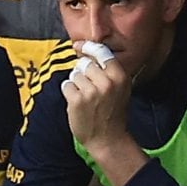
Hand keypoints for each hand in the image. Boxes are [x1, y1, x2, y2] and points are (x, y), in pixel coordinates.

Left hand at [60, 41, 133, 160]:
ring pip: (74, 75)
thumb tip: (89, 54)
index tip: (79, 45)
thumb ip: (109, 72)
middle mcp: (106, 82)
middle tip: (89, 89)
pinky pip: (66, 86)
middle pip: (85, 64)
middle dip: (83, 73)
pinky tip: (78, 103)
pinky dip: (69, 93)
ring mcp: (91, 91)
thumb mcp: (120, 90)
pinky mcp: (77, 100)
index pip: (102, 53)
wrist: (108, 139)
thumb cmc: (113, 113)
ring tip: (86, 99)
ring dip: (76, 85)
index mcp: (120, 77)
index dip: (89, 48)